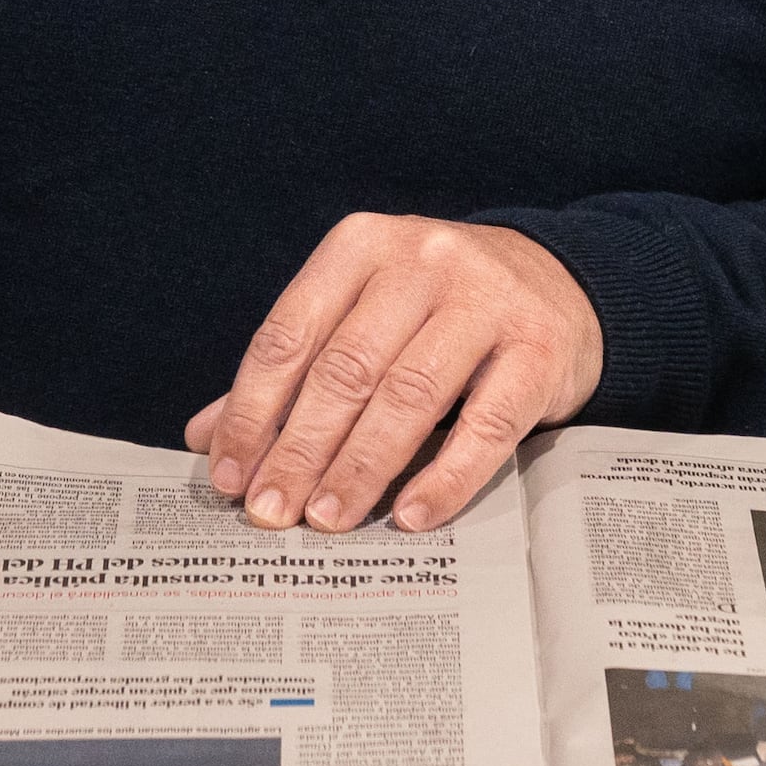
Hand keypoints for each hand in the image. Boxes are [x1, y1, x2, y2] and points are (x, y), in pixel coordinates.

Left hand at [184, 216, 600, 535]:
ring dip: (361, 467)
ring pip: (409, 395)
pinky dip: (445, 477)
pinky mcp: (540, 347)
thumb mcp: (363, 315)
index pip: (289, 334)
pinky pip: (486, 424)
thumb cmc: (439, 308)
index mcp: (362, 245)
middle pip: (346, 368)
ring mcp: (487, 299)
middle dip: (299, 449)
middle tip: (270, 512)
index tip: (228, 474)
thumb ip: (291, 369)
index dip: (251, 410)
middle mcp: (423, 261)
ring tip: (327, 520)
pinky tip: (411, 516)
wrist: (560, 281)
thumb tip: (205, 436)